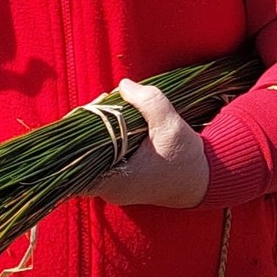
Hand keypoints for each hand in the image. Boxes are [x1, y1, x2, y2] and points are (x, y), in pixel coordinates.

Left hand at [90, 78, 208, 208]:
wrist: (200, 180)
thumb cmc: (185, 157)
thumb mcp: (171, 125)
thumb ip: (148, 102)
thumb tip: (123, 85)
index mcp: (115, 183)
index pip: (76, 160)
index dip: (80, 130)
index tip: (94, 108)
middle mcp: (108, 191)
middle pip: (81, 154)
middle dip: (90, 124)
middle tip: (104, 101)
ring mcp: (112, 188)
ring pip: (90, 155)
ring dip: (98, 129)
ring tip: (110, 107)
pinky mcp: (118, 182)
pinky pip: (101, 157)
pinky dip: (106, 137)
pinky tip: (116, 120)